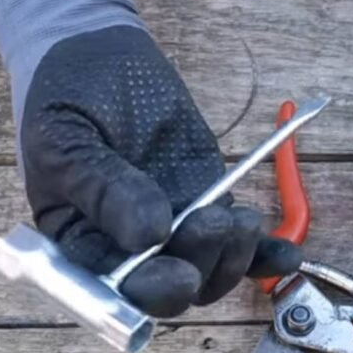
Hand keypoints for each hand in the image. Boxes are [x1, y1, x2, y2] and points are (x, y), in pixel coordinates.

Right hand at [18, 27, 301, 316]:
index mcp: (80, 247)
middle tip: (213, 222)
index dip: (149, 292)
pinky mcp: (208, 209)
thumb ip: (100, 187)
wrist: (100, 60)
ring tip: (240, 217)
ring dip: (232, 257)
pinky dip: (265, 254)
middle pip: (169, 290)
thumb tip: (150, 235)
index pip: (115, 291)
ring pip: (208, 273)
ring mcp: (173, 233)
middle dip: (198, 267)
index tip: (181, 274)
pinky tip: (287, 253)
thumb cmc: (67, 100)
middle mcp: (127, 251)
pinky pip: (240, 246)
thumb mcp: (65, 138)